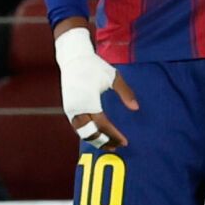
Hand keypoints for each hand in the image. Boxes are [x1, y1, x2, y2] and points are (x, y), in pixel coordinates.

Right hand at [55, 22, 137, 148]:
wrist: (73, 58)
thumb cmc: (94, 66)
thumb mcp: (113, 77)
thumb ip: (125, 93)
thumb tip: (136, 108)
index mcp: (89, 101)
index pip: (102, 125)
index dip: (113, 135)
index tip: (124, 142)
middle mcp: (78, 108)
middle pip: (91, 133)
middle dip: (104, 142)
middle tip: (118, 146)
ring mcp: (71, 109)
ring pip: (82, 132)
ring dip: (94, 140)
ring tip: (107, 145)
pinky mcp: (68, 108)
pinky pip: (77, 127)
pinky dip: (87, 133)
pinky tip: (96, 135)